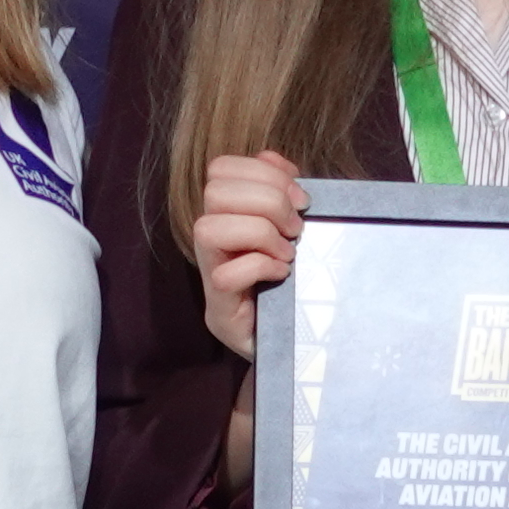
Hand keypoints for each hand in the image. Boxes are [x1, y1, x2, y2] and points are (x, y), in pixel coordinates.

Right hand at [192, 150, 309, 361]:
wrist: (294, 348)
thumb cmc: (294, 286)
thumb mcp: (293, 233)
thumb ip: (283, 195)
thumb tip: (275, 160)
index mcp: (228, 216)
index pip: (220, 169)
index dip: (262, 172)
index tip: (300, 198)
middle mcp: (210, 244)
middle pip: (214, 192)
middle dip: (266, 200)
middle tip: (295, 228)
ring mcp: (210, 278)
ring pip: (208, 229)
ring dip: (259, 233)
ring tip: (287, 251)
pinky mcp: (220, 312)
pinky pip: (226, 276)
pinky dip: (260, 267)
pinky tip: (282, 274)